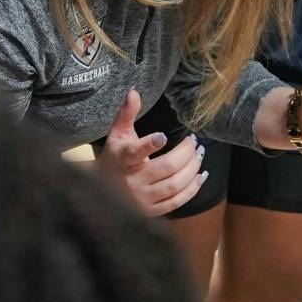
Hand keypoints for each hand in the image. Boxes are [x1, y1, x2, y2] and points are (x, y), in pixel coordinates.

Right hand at [96, 89, 206, 216]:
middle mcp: (132, 180)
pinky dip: (192, 189)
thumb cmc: (115, 157)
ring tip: (200, 155)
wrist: (100, 192)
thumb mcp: (117, 135)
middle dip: (185, 154)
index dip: (149, 145)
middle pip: (165, 168)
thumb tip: (134, 91)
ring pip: (174, 185)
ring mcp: (142, 198)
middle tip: (195, 142)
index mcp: (122, 159)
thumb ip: (127, 114)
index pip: (135, 152)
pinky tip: (201, 175)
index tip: (162, 136)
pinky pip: (176, 201)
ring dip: (192, 169)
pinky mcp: (151, 210)